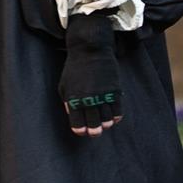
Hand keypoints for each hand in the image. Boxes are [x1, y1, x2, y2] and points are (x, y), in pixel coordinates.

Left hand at [60, 12, 122, 136]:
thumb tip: (73, 115)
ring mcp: (103, 96)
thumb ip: (67, 101)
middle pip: (94, 124)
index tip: (82, 131)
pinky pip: (118, 111)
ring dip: (106, 124)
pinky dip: (115, 117)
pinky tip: (112, 117)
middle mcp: (89, 100)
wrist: (89, 50)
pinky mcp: (115, 91)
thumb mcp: (64, 85)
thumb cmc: (74, 68)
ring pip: (107, 120)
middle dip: (94, 131)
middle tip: (94, 132)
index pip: (77, 124)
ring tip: (103, 124)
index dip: (80, 130)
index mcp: (73, 99)